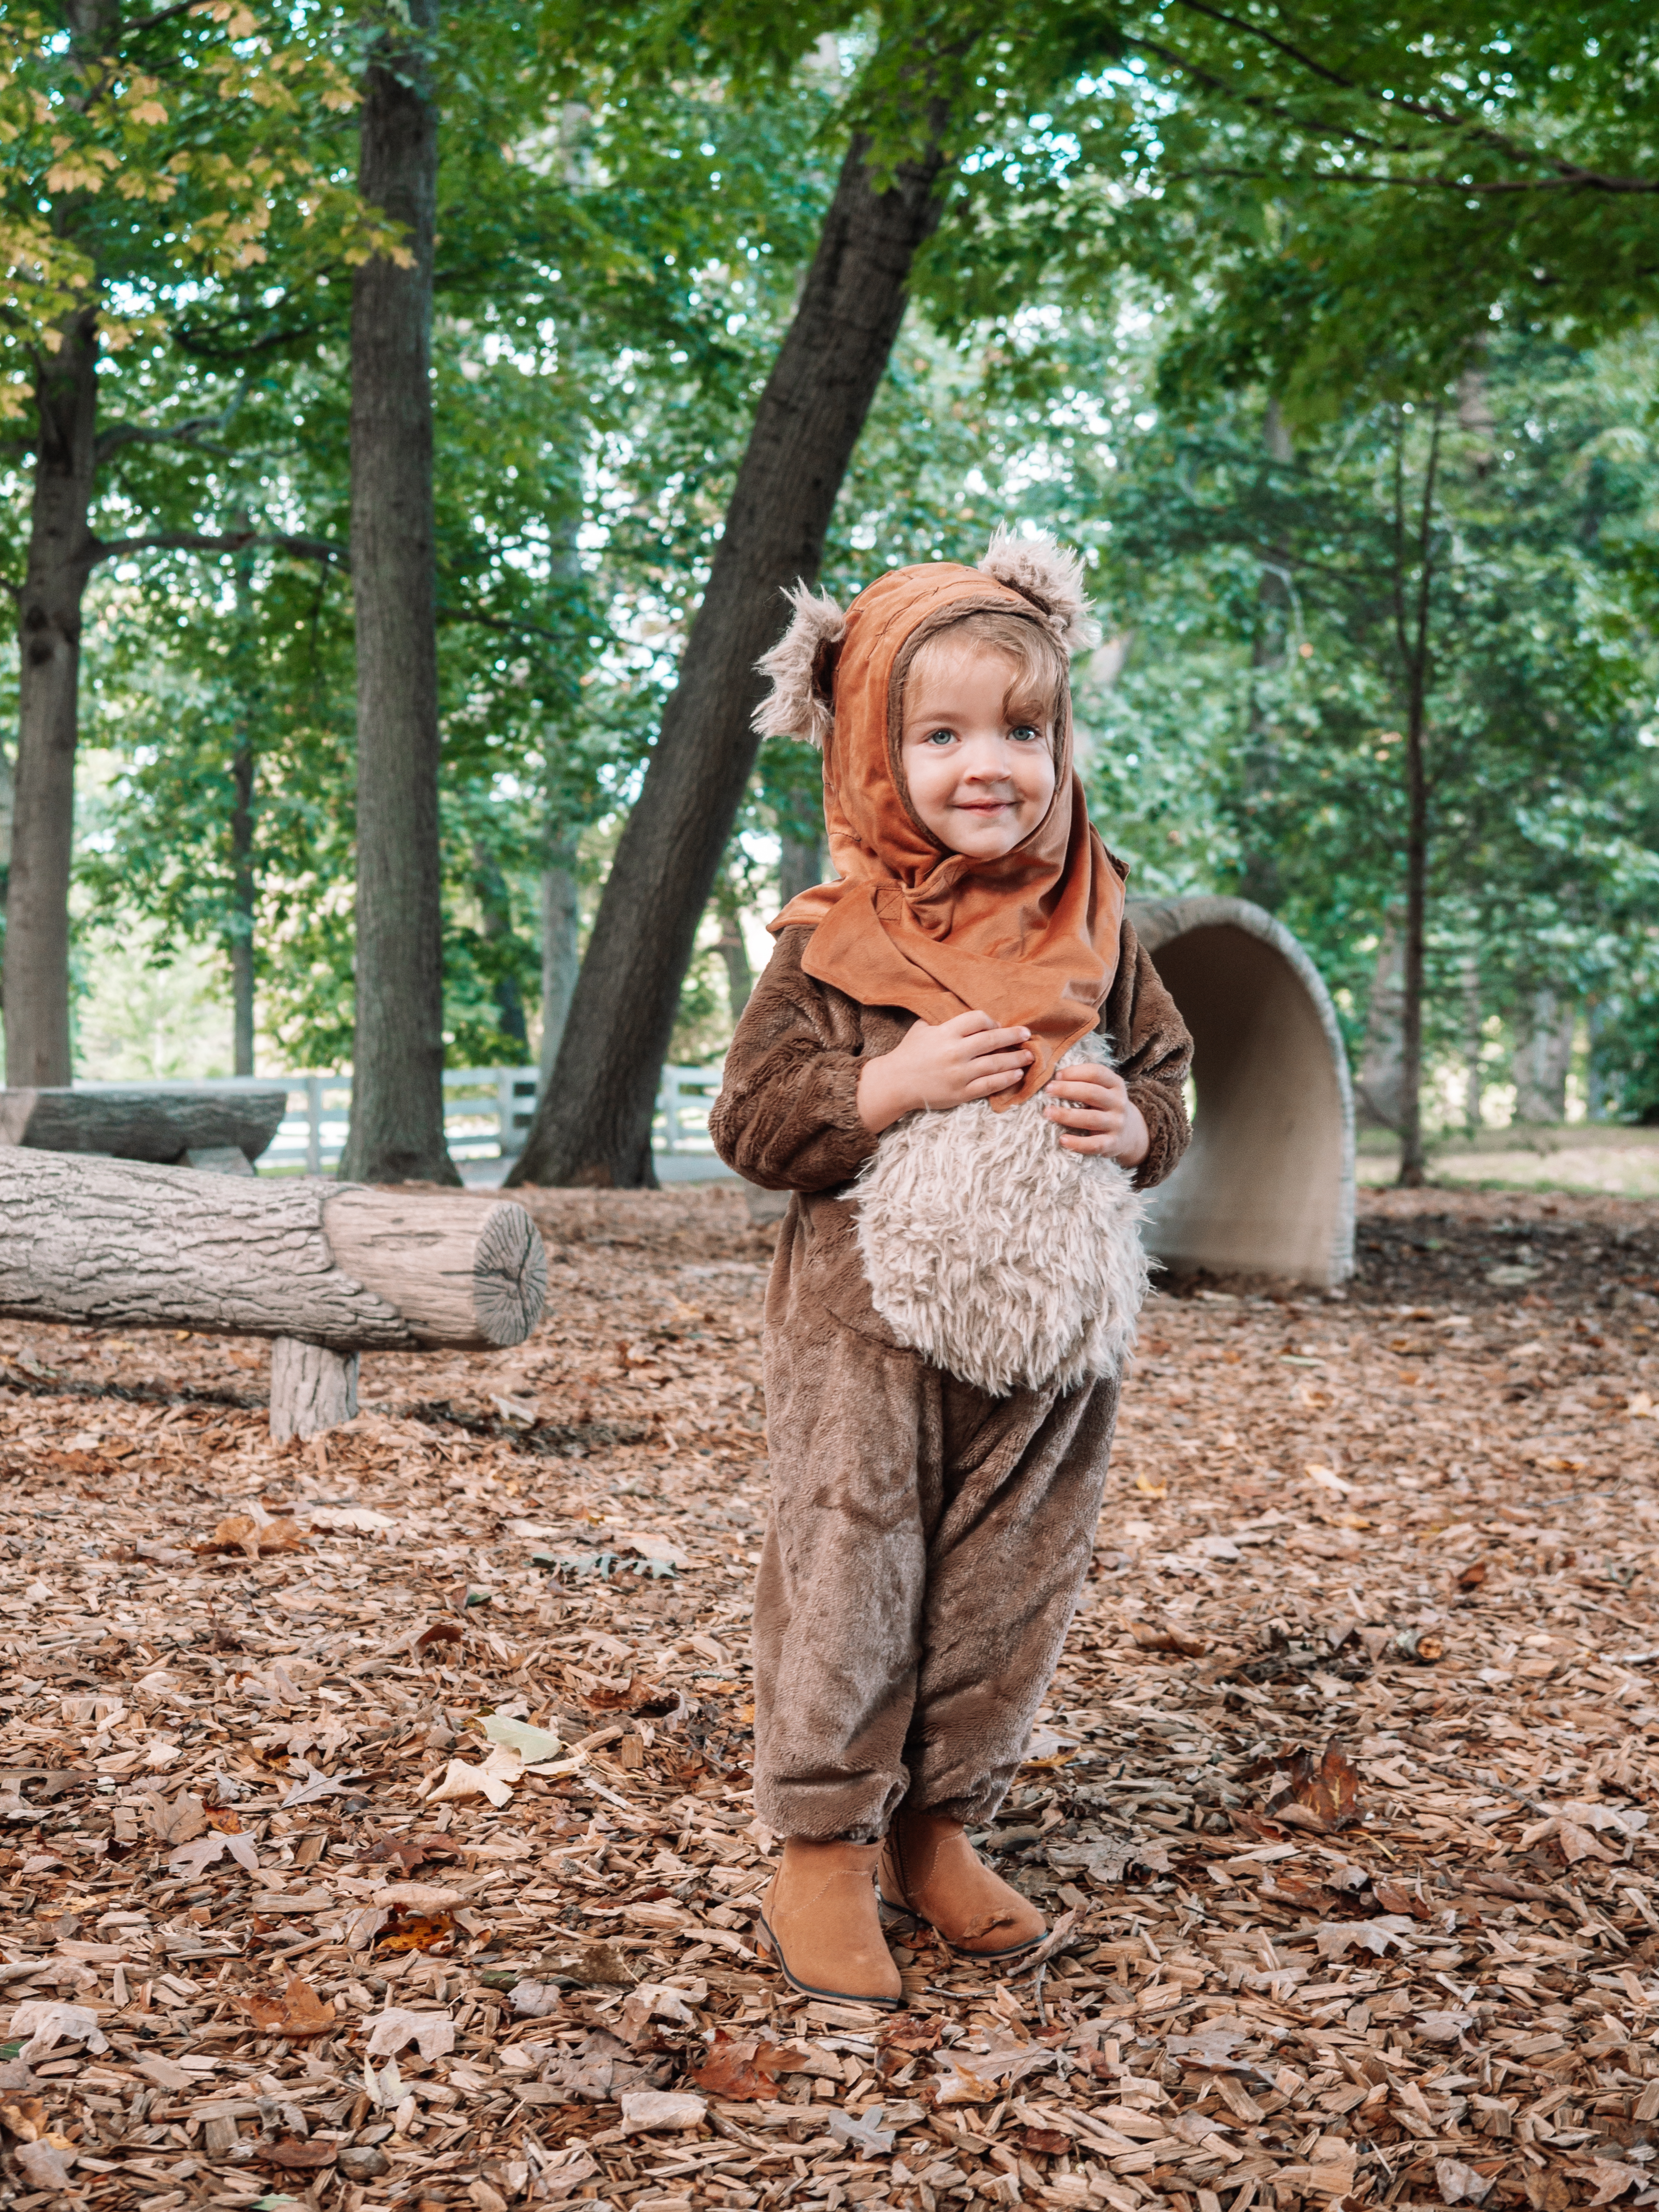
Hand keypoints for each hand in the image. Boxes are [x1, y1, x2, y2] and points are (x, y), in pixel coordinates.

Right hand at [857, 1010, 1033, 1133]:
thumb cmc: (909, 1054)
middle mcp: (955, 1052)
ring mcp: (959, 1074)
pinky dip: (1006, 1079)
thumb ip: (944, 1021)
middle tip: (1027, 1035)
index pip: (977, 1020)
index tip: (997, 1025)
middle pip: (992, 1040)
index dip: (991, 1021)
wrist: (895, 1083)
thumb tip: (967, 1013)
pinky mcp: (961, 1093)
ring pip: (995, 1064)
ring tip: (1029, 1056)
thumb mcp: (923, 1028)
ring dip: (1016, 1059)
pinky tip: (1017, 1075)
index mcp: (945, 1033)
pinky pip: (989, 1085)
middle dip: (1013, 1036)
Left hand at [1042, 1065, 1148, 1163]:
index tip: (1057, 1075)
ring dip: (1067, 1115)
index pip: (1097, 1073)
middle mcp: (1119, 1102)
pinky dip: (1078, 1143)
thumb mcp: (1103, 1090)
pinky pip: (1095, 1144)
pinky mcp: (1113, 1143)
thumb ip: (1085, 1082)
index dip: (1075, 1072)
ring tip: (1048, 1112)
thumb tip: (1055, 1080)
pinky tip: (1062, 1139)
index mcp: (1115, 1084)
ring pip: (1091, 1118)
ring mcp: (1117, 1123)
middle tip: (1048, 1090)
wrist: (1129, 1133)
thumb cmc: (1105, 1106)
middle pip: (1092, 1093)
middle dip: (1067, 1090)